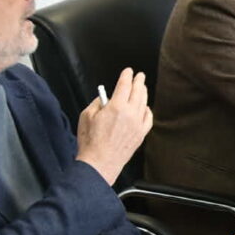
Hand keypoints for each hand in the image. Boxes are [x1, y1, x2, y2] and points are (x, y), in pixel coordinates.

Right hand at [75, 68, 151, 184]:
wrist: (99, 163)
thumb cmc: (90, 142)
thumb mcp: (86, 116)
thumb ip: (97, 103)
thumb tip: (105, 99)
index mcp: (116, 107)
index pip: (125, 85)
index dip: (127, 76)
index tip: (128, 71)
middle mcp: (130, 113)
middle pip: (138, 92)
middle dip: (139, 81)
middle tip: (139, 76)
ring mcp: (138, 124)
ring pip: (144, 103)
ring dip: (143, 93)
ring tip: (142, 88)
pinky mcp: (141, 134)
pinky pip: (148, 118)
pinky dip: (147, 110)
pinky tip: (145, 108)